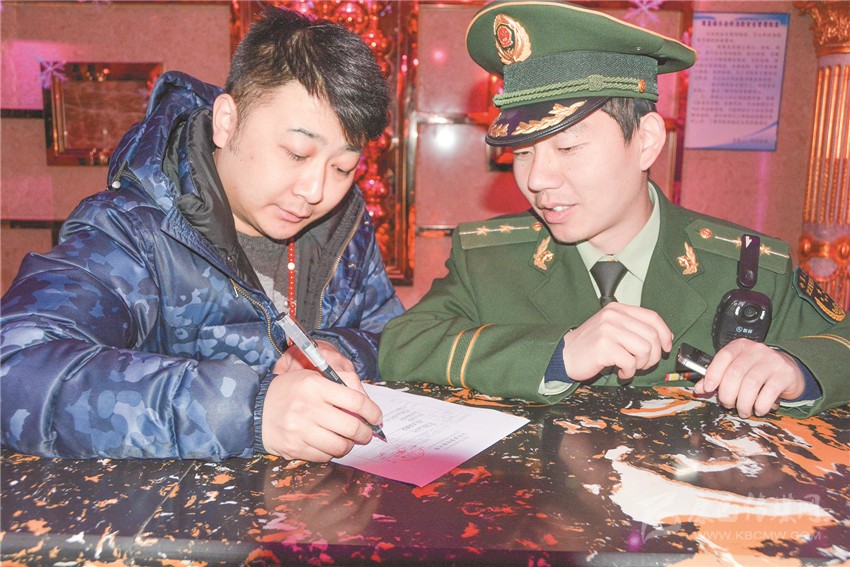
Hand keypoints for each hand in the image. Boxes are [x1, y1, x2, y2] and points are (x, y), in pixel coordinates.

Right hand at [263, 346, 381, 461]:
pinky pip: (324, 456)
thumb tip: (367, 403)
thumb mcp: (312, 377)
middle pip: (351, 427)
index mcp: (315, 385)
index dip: (372, 412)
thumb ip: (340, 384)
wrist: (254, 408)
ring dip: (349, 446)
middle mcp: (308, 407)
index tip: (377, 418)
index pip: (356, 401)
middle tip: (366, 434)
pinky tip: (329, 444)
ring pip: (340, 446)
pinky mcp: (294, 447)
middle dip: (365, 433)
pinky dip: (331, 453)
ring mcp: (300, 430)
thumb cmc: (290, 391)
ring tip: (348, 441)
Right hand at [562, 303, 672, 380]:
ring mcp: (608, 330)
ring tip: (630, 368)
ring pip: (645, 350)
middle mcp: (613, 316)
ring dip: (641, 365)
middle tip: (643, 364)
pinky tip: (620, 372)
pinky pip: (630, 362)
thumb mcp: (611, 328)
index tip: (666, 347)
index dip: (664, 334)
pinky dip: (629, 372)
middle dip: (653, 356)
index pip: (652, 317)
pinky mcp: (604, 347)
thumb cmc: (590, 346)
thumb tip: (663, 338)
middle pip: (651, 336)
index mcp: (617, 309)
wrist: (565, 356)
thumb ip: (633, 328)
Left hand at [692, 338, 804, 417]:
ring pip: (751, 384)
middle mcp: (756, 350)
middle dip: (727, 394)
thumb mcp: (735, 369)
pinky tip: (759, 409)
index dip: (713, 373)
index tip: (709, 388)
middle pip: (735, 373)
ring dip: (743, 403)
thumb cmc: (755, 371)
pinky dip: (760, 405)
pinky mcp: (785, 374)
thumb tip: (699, 389)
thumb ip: (717, 378)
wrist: (788, 371)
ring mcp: (772, 360)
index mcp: (739, 346)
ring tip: (743, 411)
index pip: (724, 356)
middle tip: (728, 405)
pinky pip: (769, 392)